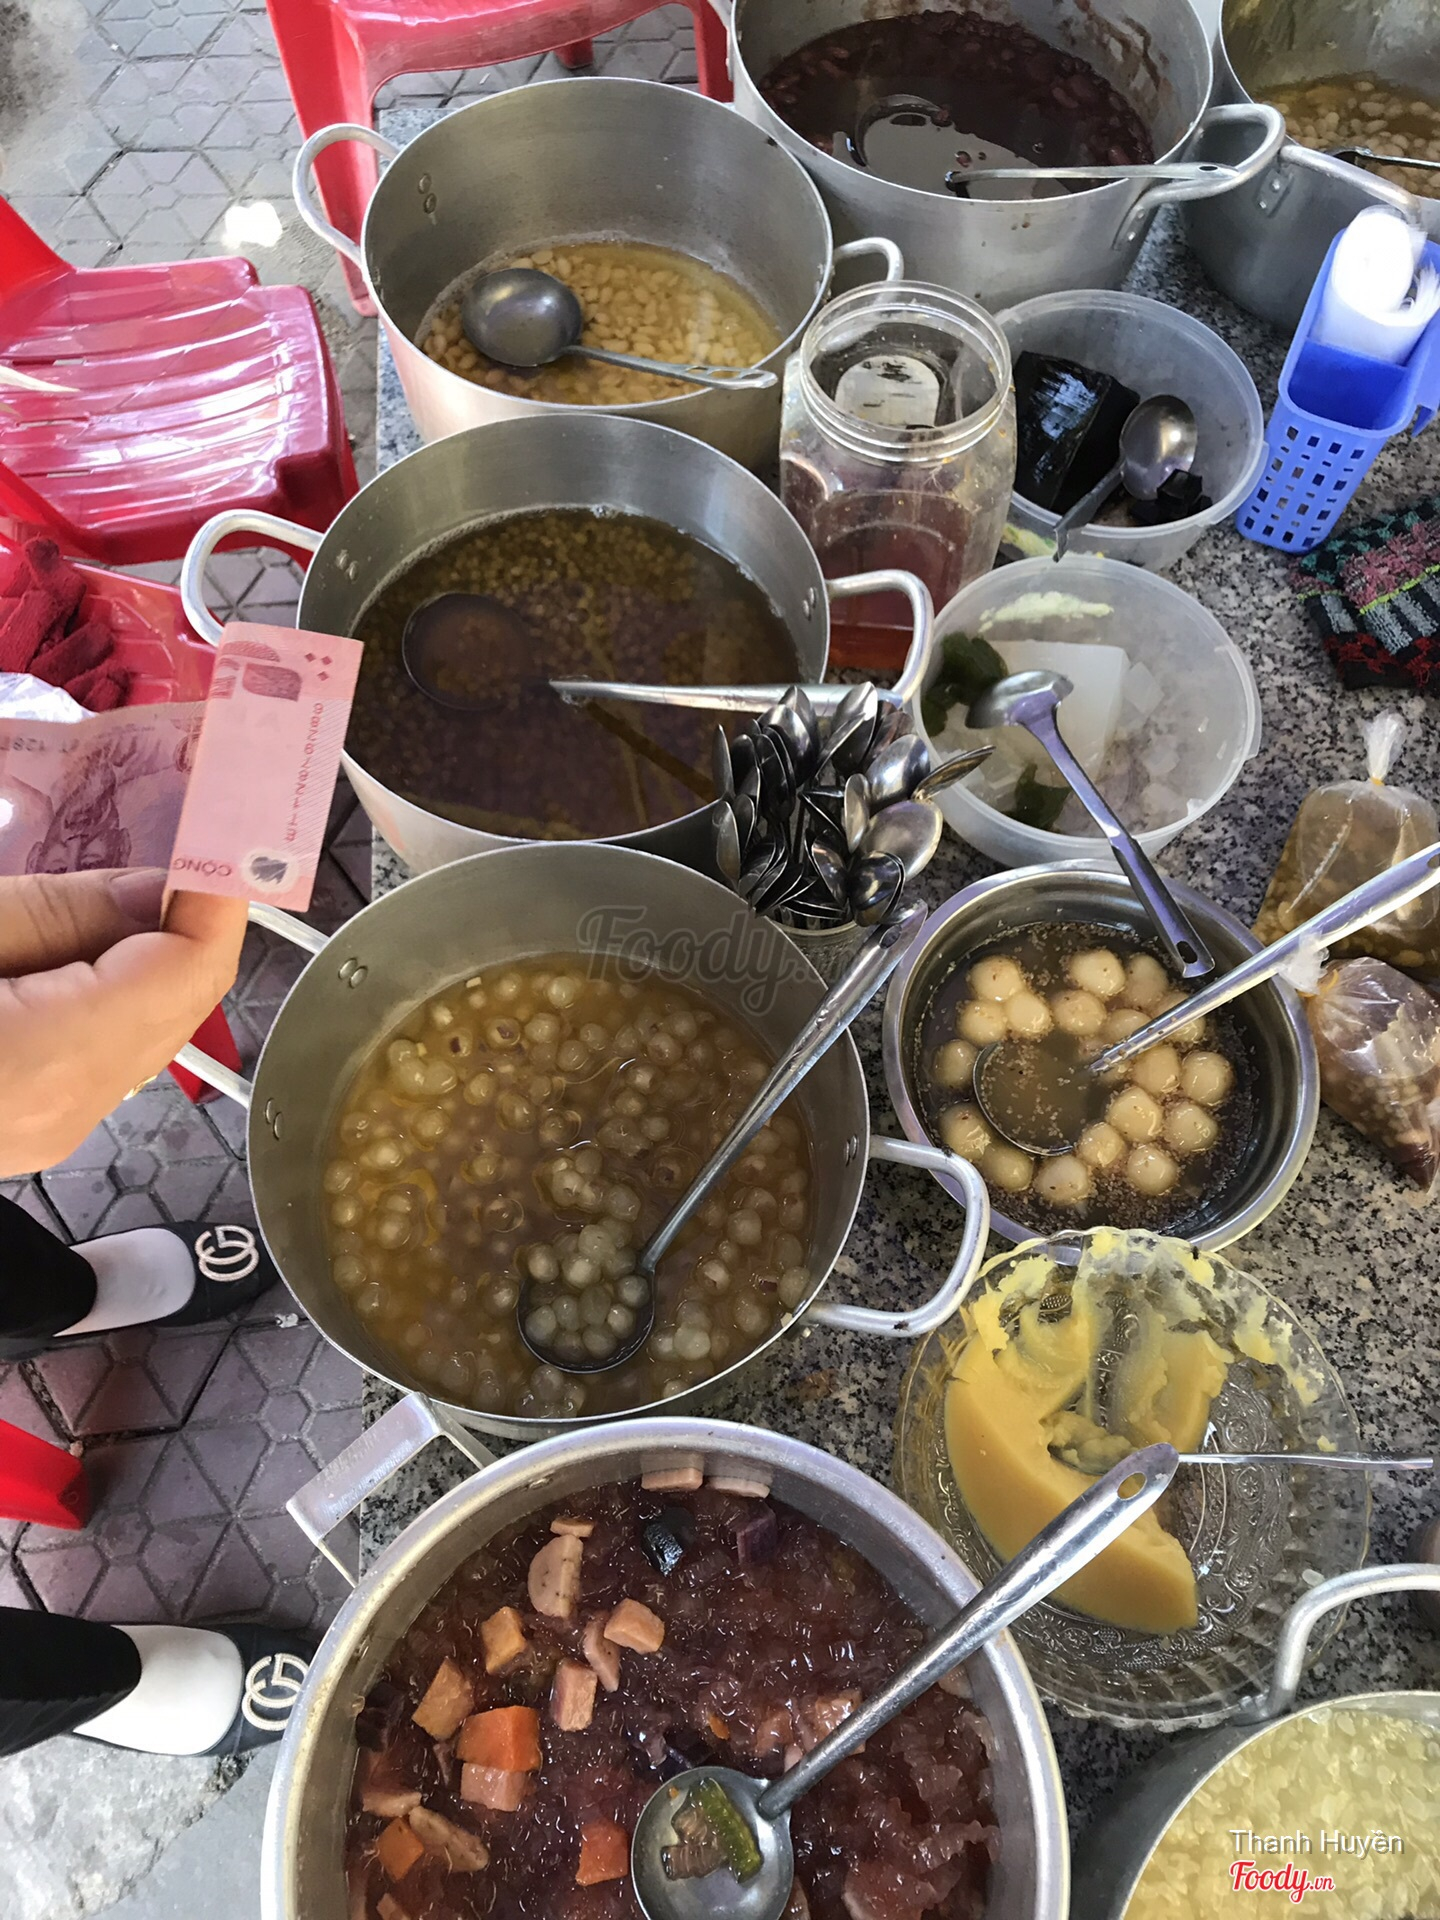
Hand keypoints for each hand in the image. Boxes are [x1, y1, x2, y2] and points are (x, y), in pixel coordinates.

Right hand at [0, 870, 247, 1176]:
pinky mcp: (29, 1127)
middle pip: (181, 1005)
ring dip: (156, 955)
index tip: (228, 830)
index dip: (220, 898)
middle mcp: (66, 1114)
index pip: (191, 972)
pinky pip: (103, 1052)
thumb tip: (159, 891)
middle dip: (197, 921)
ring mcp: (48, 1131)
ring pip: (148, 1030)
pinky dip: (116, 995)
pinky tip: (92, 946)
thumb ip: (62, 912)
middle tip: (189, 840)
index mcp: (52, 1061)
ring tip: (142, 882)